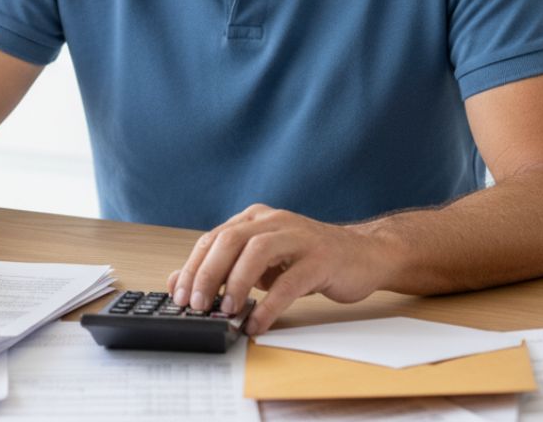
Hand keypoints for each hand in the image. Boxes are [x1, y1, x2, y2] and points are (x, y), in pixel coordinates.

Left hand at [167, 204, 384, 334]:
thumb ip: (225, 269)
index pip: (214, 237)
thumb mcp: (262, 263)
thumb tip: (179, 282)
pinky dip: (269, 305)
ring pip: (256, 251)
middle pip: (230, 239)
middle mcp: (274, 221)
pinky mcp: (320, 259)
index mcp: (256, 218)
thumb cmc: (308, 260)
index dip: (194, 267)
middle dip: (208, 274)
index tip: (180, 296)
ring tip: (225, 311)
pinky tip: (257, 323)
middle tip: (197, 305)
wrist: (363, 255)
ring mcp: (298, 237)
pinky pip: (289, 282)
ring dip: (236, 283)